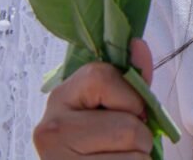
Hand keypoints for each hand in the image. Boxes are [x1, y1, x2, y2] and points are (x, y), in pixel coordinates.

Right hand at [34, 39, 155, 158]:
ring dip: (139, 156)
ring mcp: (58, 157)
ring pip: (134, 154)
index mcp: (61, 96)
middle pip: (128, 127)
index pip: (104, 78)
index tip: (130, 111)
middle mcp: (51, 127)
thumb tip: (139, 44)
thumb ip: (131, 79)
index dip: (131, 98)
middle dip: (141, 135)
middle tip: (125, 142)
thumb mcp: (114, 103)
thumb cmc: (101, 138)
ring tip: (118, 155)